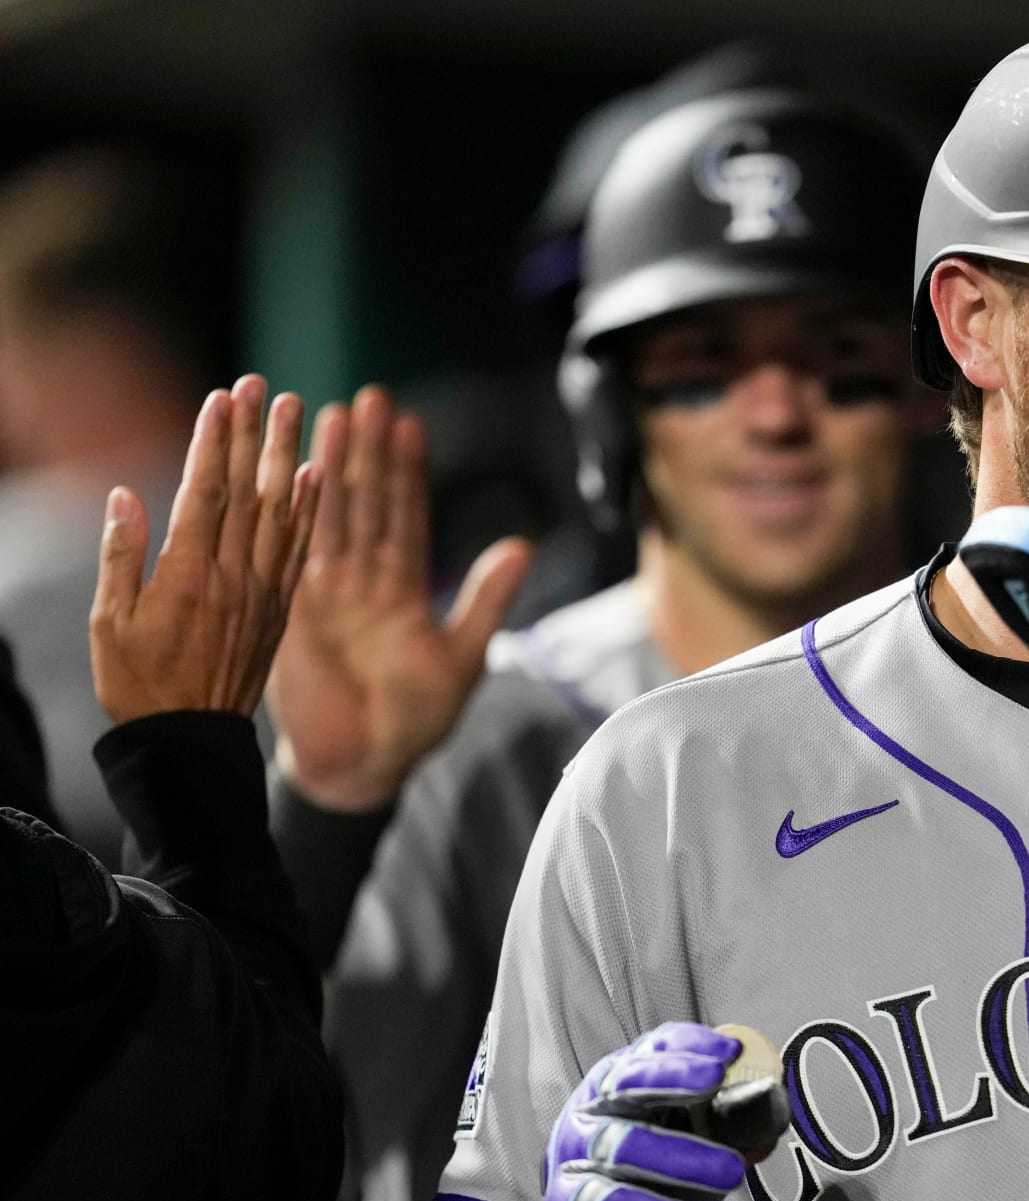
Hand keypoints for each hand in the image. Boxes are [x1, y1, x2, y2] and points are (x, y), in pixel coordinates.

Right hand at [90, 376, 320, 724]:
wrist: (190, 743)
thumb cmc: (137, 683)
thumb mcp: (109, 623)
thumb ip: (121, 556)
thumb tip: (126, 494)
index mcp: (187, 576)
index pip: (206, 494)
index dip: (215, 443)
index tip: (223, 398)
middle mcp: (233, 576)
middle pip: (249, 492)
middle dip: (256, 434)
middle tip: (266, 385)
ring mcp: (262, 592)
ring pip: (281, 512)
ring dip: (289, 458)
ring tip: (299, 411)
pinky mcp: (280, 609)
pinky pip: (300, 551)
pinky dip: (310, 511)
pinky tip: (320, 476)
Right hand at [267, 385, 529, 810]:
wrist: (363, 764)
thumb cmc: (418, 719)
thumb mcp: (462, 658)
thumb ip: (486, 601)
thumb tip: (522, 546)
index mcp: (406, 589)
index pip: (407, 517)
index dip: (408, 472)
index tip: (410, 422)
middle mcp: (366, 581)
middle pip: (366, 503)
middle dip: (368, 451)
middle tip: (368, 396)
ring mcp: (328, 592)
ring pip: (330, 517)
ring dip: (331, 467)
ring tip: (331, 413)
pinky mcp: (295, 610)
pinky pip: (295, 554)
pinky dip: (296, 515)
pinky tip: (296, 470)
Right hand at [522, 1023, 753, 1200]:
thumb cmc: (655, 1175)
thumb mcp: (694, 1139)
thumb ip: (728, 1121)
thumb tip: (772, 1105)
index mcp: (623, 1084)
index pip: (651, 1049)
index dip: (688, 1044)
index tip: (729, 1051)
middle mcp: (593, 1110)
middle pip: (624, 1081)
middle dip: (671, 1074)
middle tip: (716, 1078)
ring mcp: (573, 1155)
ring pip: (619, 1143)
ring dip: (678, 1155)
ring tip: (730, 1172)